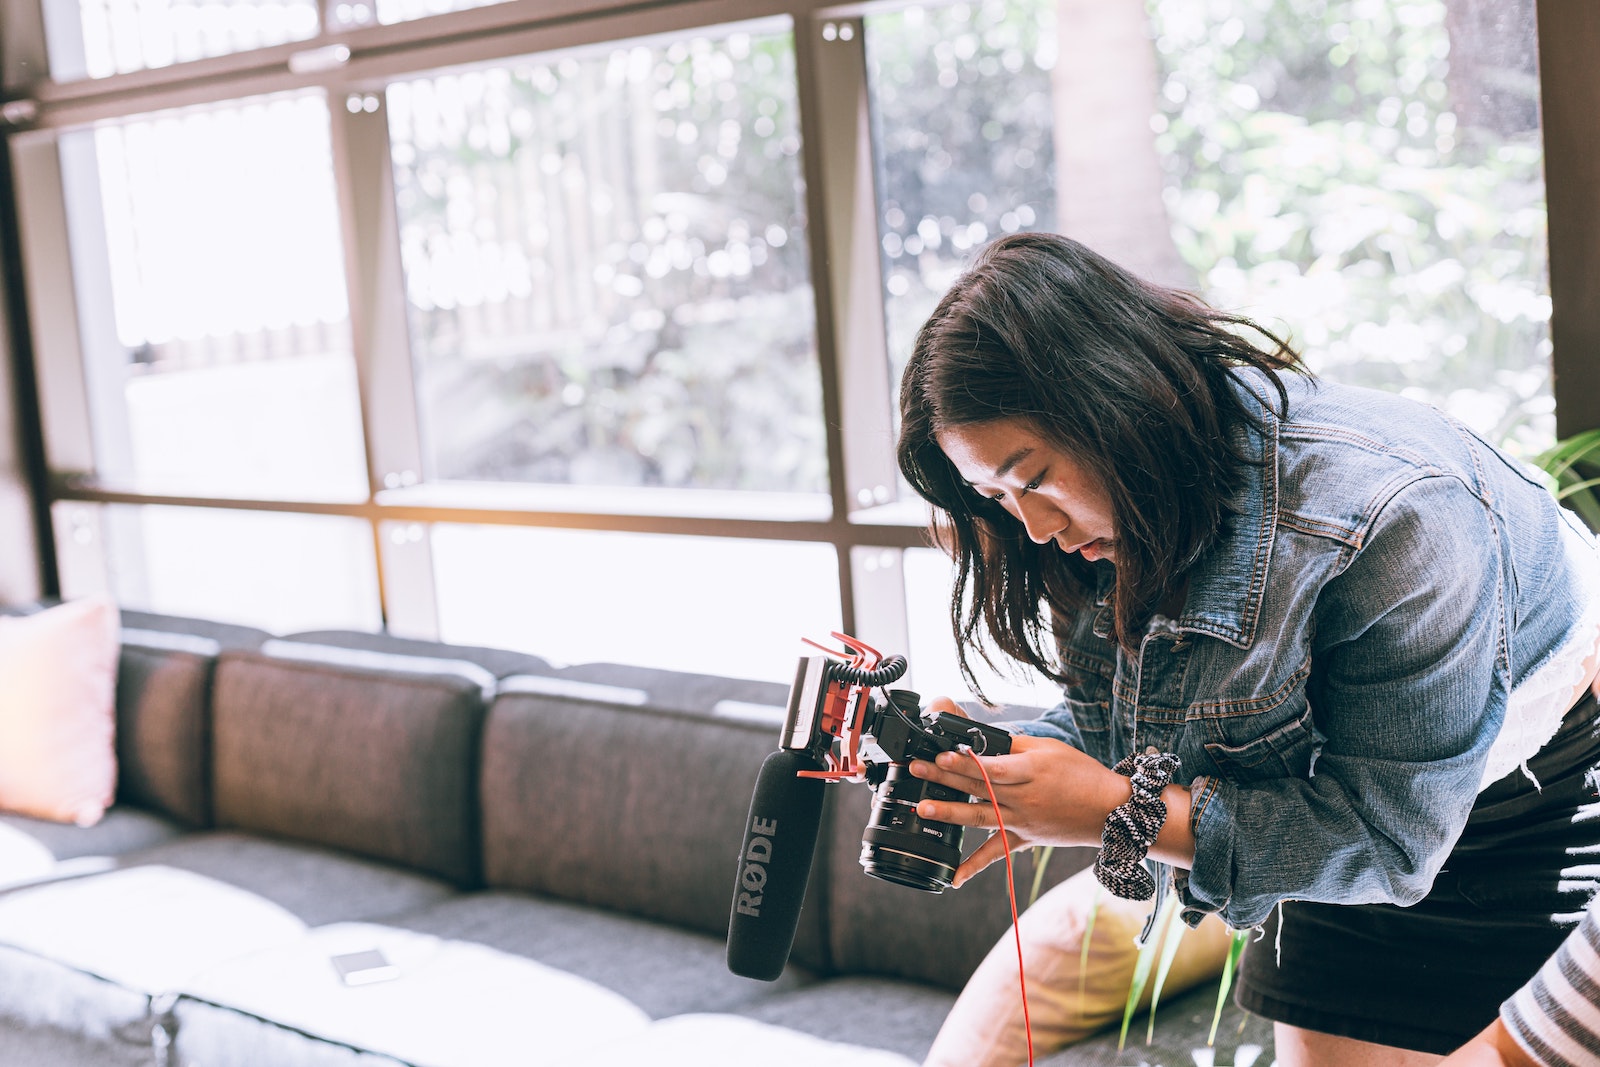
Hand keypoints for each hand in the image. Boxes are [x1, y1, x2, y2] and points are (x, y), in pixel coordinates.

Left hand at [907, 697, 1132, 886]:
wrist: (1111, 811)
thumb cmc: (1082, 774)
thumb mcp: (1050, 749)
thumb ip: (1014, 745)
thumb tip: (982, 737)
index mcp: (1032, 771)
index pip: (993, 766)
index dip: (966, 761)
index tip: (941, 754)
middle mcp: (1025, 798)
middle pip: (979, 787)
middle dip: (945, 777)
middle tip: (917, 769)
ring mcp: (1023, 822)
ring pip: (981, 818)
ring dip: (950, 813)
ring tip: (923, 808)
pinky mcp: (1024, 839)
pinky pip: (997, 854)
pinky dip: (974, 867)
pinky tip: (953, 877)